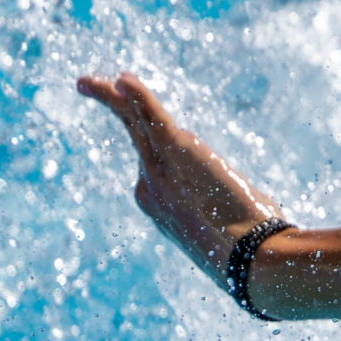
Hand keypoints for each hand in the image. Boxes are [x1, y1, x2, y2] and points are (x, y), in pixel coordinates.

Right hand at [75, 72, 280, 282]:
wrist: (249, 260)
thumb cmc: (249, 251)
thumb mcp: (229, 229)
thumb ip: (227, 215)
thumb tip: (250, 209)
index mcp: (159, 204)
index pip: (153, 159)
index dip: (162, 137)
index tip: (165, 124)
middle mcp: (150, 186)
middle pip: (134, 135)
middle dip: (115, 107)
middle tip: (90, 85)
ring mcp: (160, 172)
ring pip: (135, 122)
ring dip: (115, 96)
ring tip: (93, 80)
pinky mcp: (178, 154)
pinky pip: (152, 118)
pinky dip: (139, 97)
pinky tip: (123, 79)